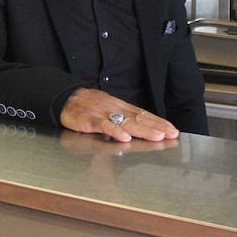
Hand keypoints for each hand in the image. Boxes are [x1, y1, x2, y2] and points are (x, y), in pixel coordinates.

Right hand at [59, 88, 179, 142]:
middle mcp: (115, 109)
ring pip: (126, 122)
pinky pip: (104, 126)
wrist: (65, 98)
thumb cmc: (87, 106)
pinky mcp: (90, 120)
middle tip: (171, 134)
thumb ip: (122, 119)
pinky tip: (124, 137)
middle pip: (139, 118)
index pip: (143, 114)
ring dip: (143, 130)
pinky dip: (114, 131)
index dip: (158, 122)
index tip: (172, 129)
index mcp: (120, 107)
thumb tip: (140, 129)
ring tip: (157, 136)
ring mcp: (103, 114)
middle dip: (157, 127)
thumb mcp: (108, 109)